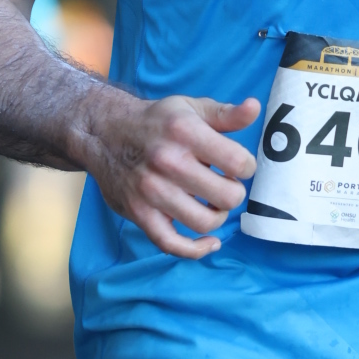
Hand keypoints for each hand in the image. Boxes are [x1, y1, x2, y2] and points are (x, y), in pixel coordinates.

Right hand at [82, 92, 260, 260]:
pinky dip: (196, 250)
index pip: (238, 162)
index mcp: (185, 131)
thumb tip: (254, 108)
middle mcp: (168, 161)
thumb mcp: (190, 108)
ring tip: (212, 205)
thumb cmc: (156, 121)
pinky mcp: (139, 213)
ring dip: (217, 217)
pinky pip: (172, 244)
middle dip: (233, 193)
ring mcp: (152, 190)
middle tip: (224, 185)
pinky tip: (209, 242)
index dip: (246, 167)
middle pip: (227, 196)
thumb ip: (226, 114)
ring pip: (205, 222)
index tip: (238, 166)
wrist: (104, 133)